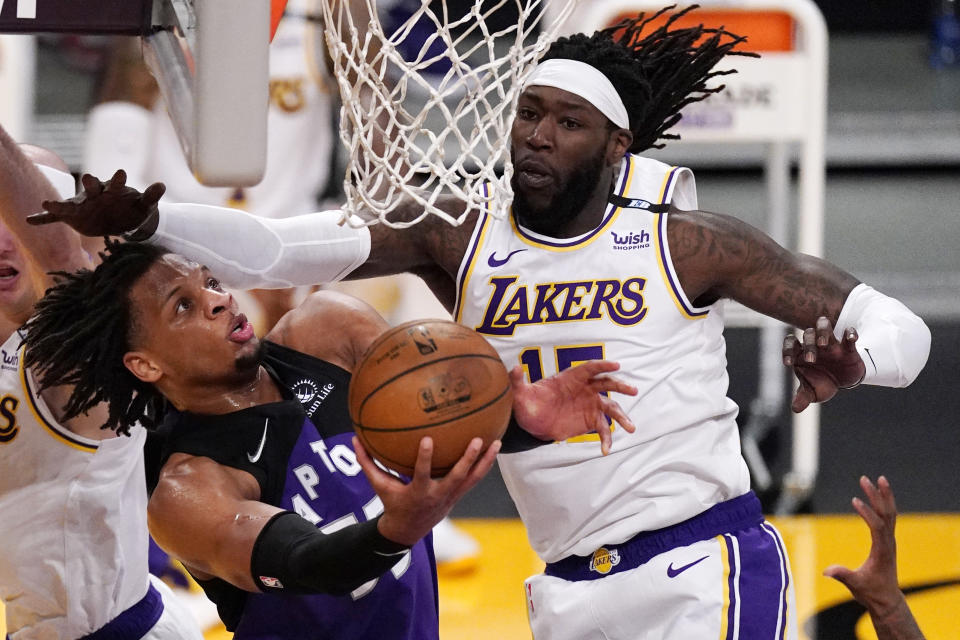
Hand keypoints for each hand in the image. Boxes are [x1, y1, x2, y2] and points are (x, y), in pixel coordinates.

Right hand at [27, 170, 164, 237]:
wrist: (121, 221)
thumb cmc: (131, 209)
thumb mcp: (144, 206)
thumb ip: (151, 196)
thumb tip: (162, 185)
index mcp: (113, 191)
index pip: (116, 184)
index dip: (118, 179)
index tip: (122, 173)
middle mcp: (95, 195)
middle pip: (92, 187)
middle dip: (90, 182)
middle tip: (89, 178)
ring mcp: (82, 205)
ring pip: (70, 203)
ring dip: (60, 203)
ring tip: (47, 203)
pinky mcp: (73, 216)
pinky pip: (57, 216)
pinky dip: (45, 217)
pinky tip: (31, 220)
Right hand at [355, 435, 498, 546]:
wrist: (408, 531)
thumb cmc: (392, 503)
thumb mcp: (378, 486)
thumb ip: (367, 463)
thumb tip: (354, 438)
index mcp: (418, 493)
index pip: (422, 474)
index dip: (425, 459)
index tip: (427, 440)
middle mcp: (439, 495)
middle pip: (457, 477)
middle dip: (467, 460)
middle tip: (477, 440)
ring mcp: (452, 496)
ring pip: (473, 479)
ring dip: (486, 462)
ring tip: (497, 443)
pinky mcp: (459, 494)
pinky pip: (475, 479)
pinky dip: (485, 465)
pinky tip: (494, 449)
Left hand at [510, 360, 637, 455]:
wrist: (532, 422)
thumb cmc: (527, 402)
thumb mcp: (520, 394)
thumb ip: (517, 381)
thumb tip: (513, 368)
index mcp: (570, 378)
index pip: (589, 368)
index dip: (602, 366)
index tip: (616, 366)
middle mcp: (584, 389)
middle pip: (606, 384)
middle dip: (620, 386)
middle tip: (632, 390)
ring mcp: (590, 404)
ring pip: (610, 407)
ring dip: (622, 416)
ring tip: (632, 427)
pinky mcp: (590, 421)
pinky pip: (603, 429)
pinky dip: (606, 439)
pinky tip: (605, 450)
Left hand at [782, 316, 865, 412]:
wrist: (843, 382)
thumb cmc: (822, 383)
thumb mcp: (812, 393)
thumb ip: (802, 397)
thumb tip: (796, 409)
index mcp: (801, 353)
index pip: (790, 343)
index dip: (787, 350)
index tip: (788, 364)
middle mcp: (815, 345)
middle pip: (807, 334)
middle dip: (808, 345)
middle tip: (811, 360)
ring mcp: (832, 344)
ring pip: (824, 327)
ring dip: (823, 332)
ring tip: (824, 344)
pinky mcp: (848, 346)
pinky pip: (849, 333)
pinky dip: (850, 333)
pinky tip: (850, 338)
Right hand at [823, 476, 904, 616]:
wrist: (887, 599)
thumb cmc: (871, 592)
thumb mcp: (855, 585)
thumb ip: (842, 575)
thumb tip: (827, 571)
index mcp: (882, 550)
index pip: (877, 526)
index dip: (866, 513)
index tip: (854, 500)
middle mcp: (889, 542)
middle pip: (886, 514)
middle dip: (876, 495)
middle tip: (865, 479)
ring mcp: (890, 540)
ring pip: (890, 513)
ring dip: (884, 496)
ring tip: (879, 479)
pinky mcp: (887, 540)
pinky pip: (888, 517)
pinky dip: (884, 504)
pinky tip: (879, 495)